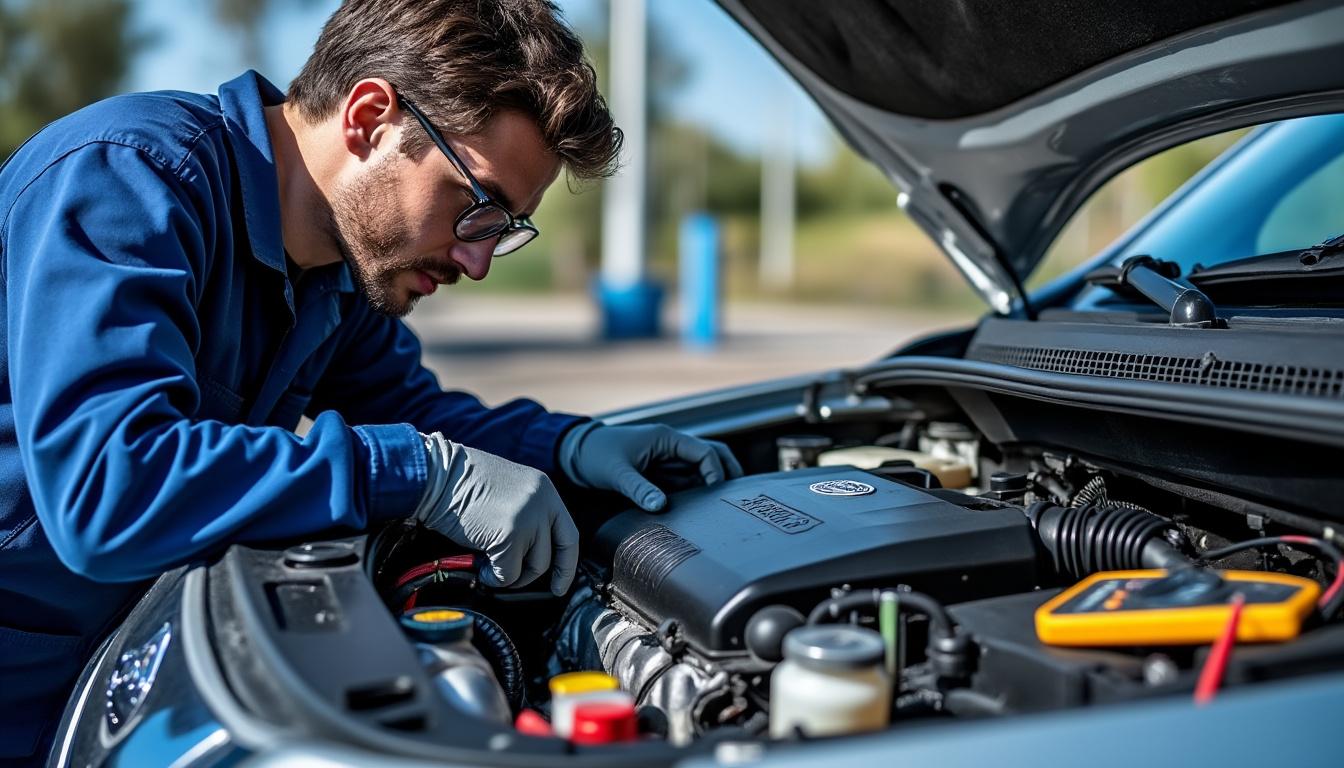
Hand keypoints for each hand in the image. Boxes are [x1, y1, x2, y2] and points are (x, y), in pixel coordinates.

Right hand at [413, 433, 578, 594]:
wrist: (438, 475)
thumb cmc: (462, 484)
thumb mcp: (509, 490)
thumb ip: (527, 515)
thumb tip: (529, 553)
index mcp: (544, 489)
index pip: (568, 535)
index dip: (566, 564)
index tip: (560, 585)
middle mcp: (542, 503)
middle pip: (549, 555)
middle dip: (529, 574)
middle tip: (509, 576)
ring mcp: (528, 519)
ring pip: (530, 568)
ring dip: (508, 573)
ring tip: (486, 561)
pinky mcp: (510, 536)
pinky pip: (508, 574)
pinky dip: (493, 577)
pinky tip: (478, 564)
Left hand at [559, 423, 743, 511]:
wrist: (574, 453)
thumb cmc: (595, 453)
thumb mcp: (617, 472)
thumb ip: (639, 488)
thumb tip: (660, 506)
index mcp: (666, 438)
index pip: (704, 452)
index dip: (715, 472)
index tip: (715, 493)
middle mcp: (670, 446)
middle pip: (711, 456)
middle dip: (726, 474)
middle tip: (736, 497)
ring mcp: (666, 459)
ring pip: (699, 470)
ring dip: (710, 485)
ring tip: (721, 506)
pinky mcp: (659, 473)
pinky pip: (684, 481)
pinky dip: (695, 492)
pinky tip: (699, 509)